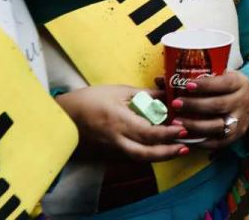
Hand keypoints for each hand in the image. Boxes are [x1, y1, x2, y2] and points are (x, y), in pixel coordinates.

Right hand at [56, 84, 189, 161]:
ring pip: (138, 158)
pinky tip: (158, 148)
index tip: (182, 129)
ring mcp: (110, 149)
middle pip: (144, 153)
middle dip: (167, 152)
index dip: (167, 133)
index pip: (147, 132)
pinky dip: (147, 154)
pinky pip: (130, 156)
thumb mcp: (119, 91)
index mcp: (118, 121)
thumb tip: (167, 95)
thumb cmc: (90, 99)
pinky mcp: (107, 153)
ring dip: (159, 155)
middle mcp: (115, 139)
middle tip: (185, 146)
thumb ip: (144, 95)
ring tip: (177, 149)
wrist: (62, 116)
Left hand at [167, 71, 248, 149]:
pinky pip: (216, 142)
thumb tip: (161, 79)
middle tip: (175, 104)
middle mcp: (241, 102)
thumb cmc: (229, 87)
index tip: (187, 84)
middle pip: (218, 105)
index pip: (223, 84)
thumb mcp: (222, 76)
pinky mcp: (234, 137)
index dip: (206, 85)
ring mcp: (239, 121)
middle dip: (194, 105)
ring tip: (175, 123)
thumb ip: (197, 77)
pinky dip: (199, 141)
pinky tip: (183, 137)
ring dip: (194, 125)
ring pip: (216, 126)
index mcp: (239, 84)